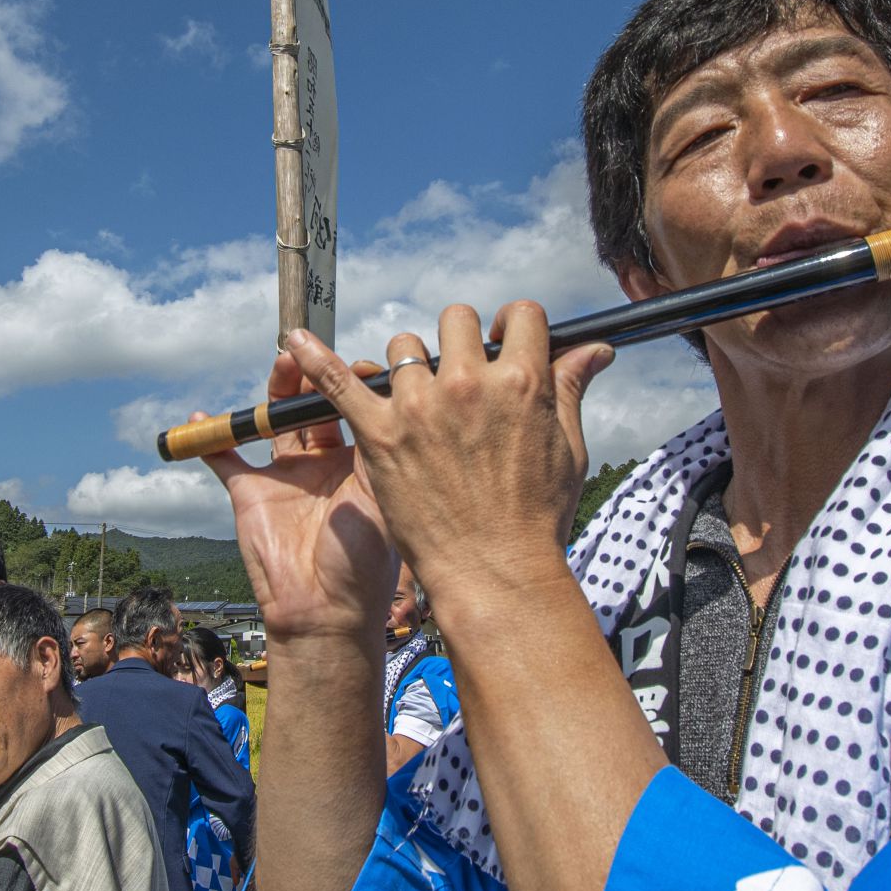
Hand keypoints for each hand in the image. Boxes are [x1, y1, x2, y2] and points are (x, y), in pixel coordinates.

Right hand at [200, 353, 399, 645]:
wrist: (328, 613)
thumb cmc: (366, 562)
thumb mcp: (379, 496)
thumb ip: (373, 447)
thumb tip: (376, 397)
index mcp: (360, 463)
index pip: (355, 407)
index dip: (352, 381)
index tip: (353, 365)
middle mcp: (323, 463)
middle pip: (313, 405)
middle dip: (310, 375)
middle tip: (309, 353)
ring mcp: (285, 476)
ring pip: (274, 421)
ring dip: (274, 391)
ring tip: (281, 363)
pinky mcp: (250, 492)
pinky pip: (225, 457)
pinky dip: (211, 437)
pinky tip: (200, 416)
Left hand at [286, 304, 612, 614]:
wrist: (494, 574)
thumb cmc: (537, 518)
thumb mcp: (567, 448)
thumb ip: (571, 389)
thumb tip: (597, 347)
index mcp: (523, 382)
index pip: (519, 316)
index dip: (513, 327)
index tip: (505, 345)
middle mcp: (468, 383)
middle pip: (456, 320)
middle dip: (460, 340)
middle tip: (459, 376)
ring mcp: (420, 407)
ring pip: (403, 348)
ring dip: (410, 365)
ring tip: (416, 399)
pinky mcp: (380, 434)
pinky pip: (339, 381)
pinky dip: (314, 359)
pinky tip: (293, 340)